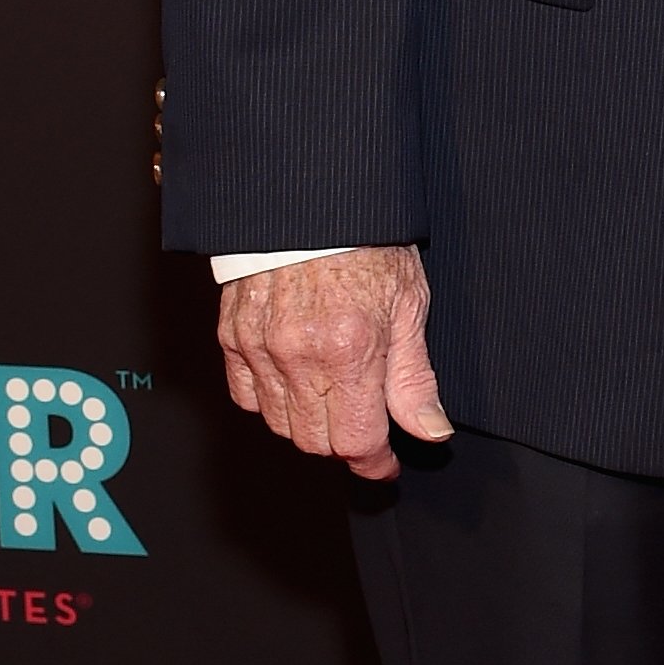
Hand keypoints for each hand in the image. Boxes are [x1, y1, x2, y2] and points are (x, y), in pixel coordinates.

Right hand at [217, 245, 450, 482]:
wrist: (312, 200)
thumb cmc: (369, 243)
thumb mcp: (409, 305)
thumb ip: (415, 377)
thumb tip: (431, 432)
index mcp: (350, 349)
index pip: (356, 441)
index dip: (375, 463)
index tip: (386, 464)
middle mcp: (299, 355)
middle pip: (316, 442)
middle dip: (346, 442)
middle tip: (366, 423)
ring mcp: (259, 346)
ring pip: (279, 425)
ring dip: (309, 425)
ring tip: (334, 398)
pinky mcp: (232, 336)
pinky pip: (246, 397)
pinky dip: (271, 402)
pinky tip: (295, 382)